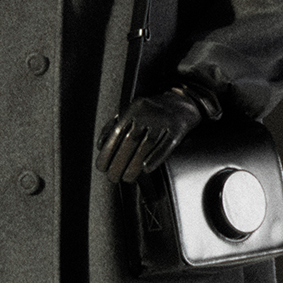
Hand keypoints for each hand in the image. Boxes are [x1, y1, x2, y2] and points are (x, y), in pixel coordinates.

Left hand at [95, 86, 212, 184]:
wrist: (181, 103)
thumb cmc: (151, 113)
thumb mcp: (131, 113)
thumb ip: (114, 126)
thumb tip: (100, 145)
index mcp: (133, 109)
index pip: (117, 133)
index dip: (108, 152)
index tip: (102, 167)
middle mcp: (147, 113)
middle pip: (131, 141)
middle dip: (119, 162)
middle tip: (113, 177)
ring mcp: (163, 120)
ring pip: (147, 145)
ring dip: (135, 164)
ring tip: (127, 178)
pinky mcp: (178, 128)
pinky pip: (166, 145)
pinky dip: (156, 158)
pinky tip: (146, 169)